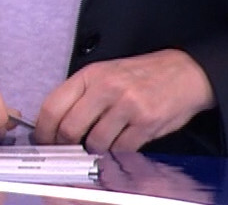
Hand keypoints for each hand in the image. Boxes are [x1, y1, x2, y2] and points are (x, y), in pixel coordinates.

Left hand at [34, 49, 215, 152]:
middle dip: (65, 145)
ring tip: (98, 147)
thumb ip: (81, 94)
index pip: (53, 105)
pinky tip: (117, 147)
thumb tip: (55, 123)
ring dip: (93, 151)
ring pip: (94, 143)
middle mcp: (106, 88)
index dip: (43, 130)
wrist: (184, 72)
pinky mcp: (146, 122)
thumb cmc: (142, 75)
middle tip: (68, 150)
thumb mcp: (106, 73)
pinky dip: (116, 154)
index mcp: (91, 75)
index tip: (43, 140)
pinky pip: (121, 149)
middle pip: (70, 128)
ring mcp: (127, 105)